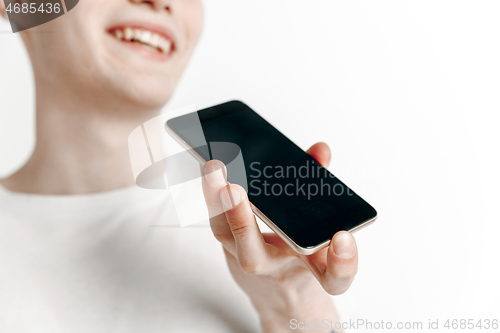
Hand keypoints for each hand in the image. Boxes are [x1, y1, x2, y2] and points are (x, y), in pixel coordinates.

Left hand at [201, 142, 357, 332]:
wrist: (276, 283)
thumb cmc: (300, 252)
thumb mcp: (320, 226)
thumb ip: (322, 187)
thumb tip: (320, 151)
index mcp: (311, 268)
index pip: (334, 278)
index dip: (342, 263)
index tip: (343, 237)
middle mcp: (275, 266)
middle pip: (255, 258)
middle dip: (243, 223)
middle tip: (235, 191)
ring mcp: (245, 254)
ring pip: (224, 233)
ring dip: (215, 198)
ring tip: (212, 166)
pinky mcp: (226, 240)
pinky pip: (215, 216)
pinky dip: (211, 190)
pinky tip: (209, 164)